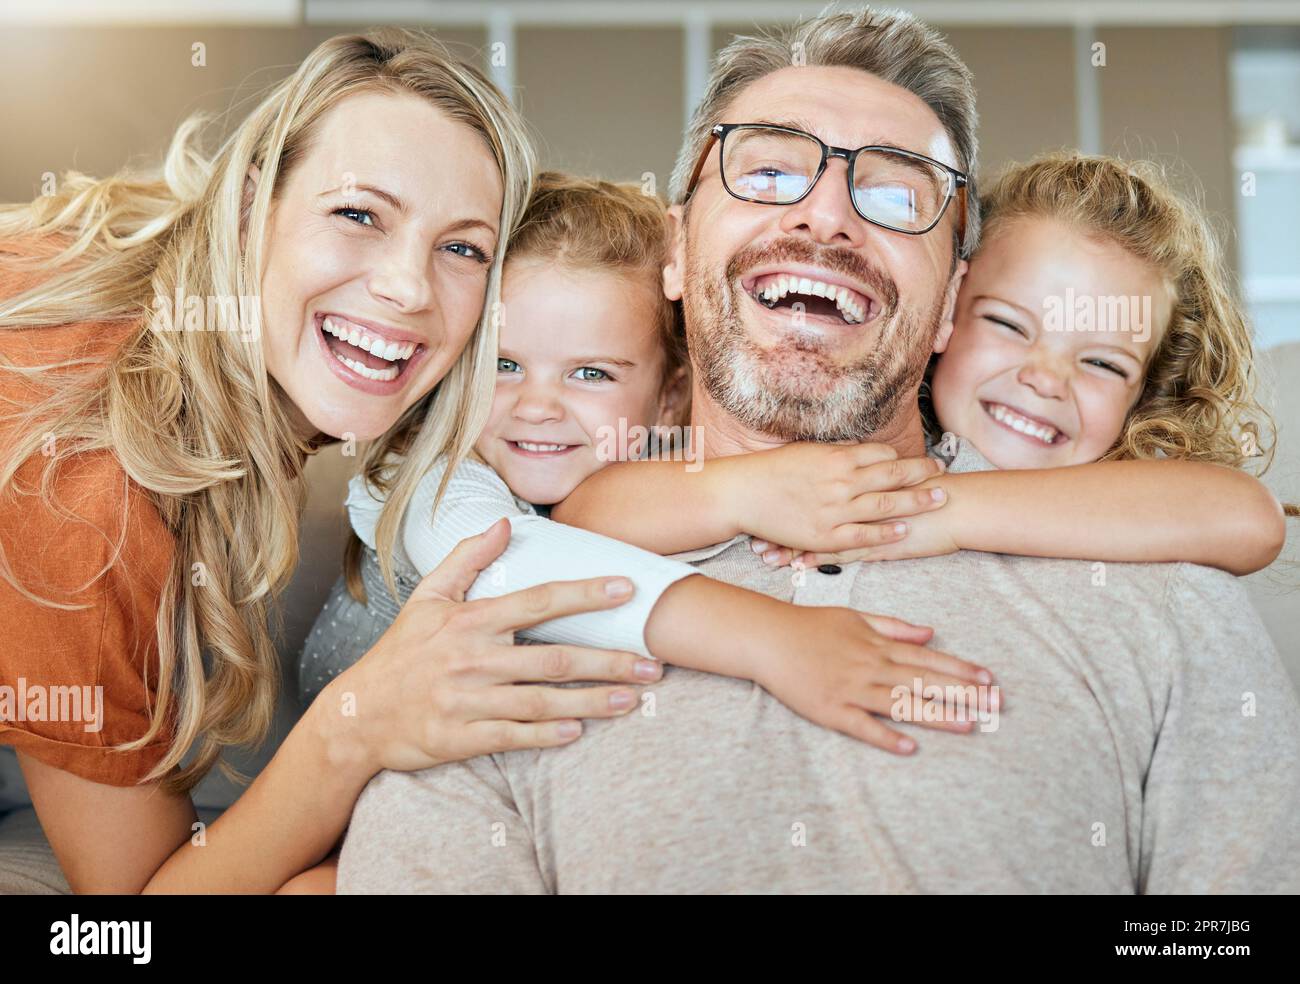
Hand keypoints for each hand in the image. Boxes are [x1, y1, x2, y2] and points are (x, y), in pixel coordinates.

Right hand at [325, 517, 662, 773]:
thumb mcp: (426, 596)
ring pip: (542, 701)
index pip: (538, 601)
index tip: (626, 589)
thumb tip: (506, 523)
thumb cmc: (400, 652)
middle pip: (553, 659)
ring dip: (592, 701)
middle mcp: (473, 659)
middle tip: (653, 663)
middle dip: (608, 661)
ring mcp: (468, 700)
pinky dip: (547, 734)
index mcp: (470, 621)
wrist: (356, 714)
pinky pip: (513, 736)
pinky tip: (578, 731)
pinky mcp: (461, 737)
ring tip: (633, 699)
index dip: (585, 594)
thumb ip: (468, 557)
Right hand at [723, 441, 948, 554]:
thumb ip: (836, 453)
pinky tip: (905, 529)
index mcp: (836, 458)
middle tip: (945, 472)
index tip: (923, 460)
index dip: (904, 458)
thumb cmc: (771, 471)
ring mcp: (835, 509)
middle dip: (922, 473)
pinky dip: (886, 532)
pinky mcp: (825, 535)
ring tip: (939, 498)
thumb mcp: (806, 452)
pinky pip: (864, 535)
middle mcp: (841, 481)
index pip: (881, 454)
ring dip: (916, 500)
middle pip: (892, 475)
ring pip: (885, 504)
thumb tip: (859, 449)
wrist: (742, 493)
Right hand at [750, 601, 997, 753]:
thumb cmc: (810, 625)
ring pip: (901, 704)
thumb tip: (929, 632)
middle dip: (962, 694)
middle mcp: (870, 666)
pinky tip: (910, 746)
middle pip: (923, 681)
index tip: (989, 679)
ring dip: (936, 715)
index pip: (928, 658)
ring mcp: (851, 689)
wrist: (768, 637)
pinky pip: (862, 725)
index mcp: (878, 645)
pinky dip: (886, 736)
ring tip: (969, 725)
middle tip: (996, 705)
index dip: (961, 670)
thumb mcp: (855, 617)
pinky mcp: (831, 709)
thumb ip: (893, 626)